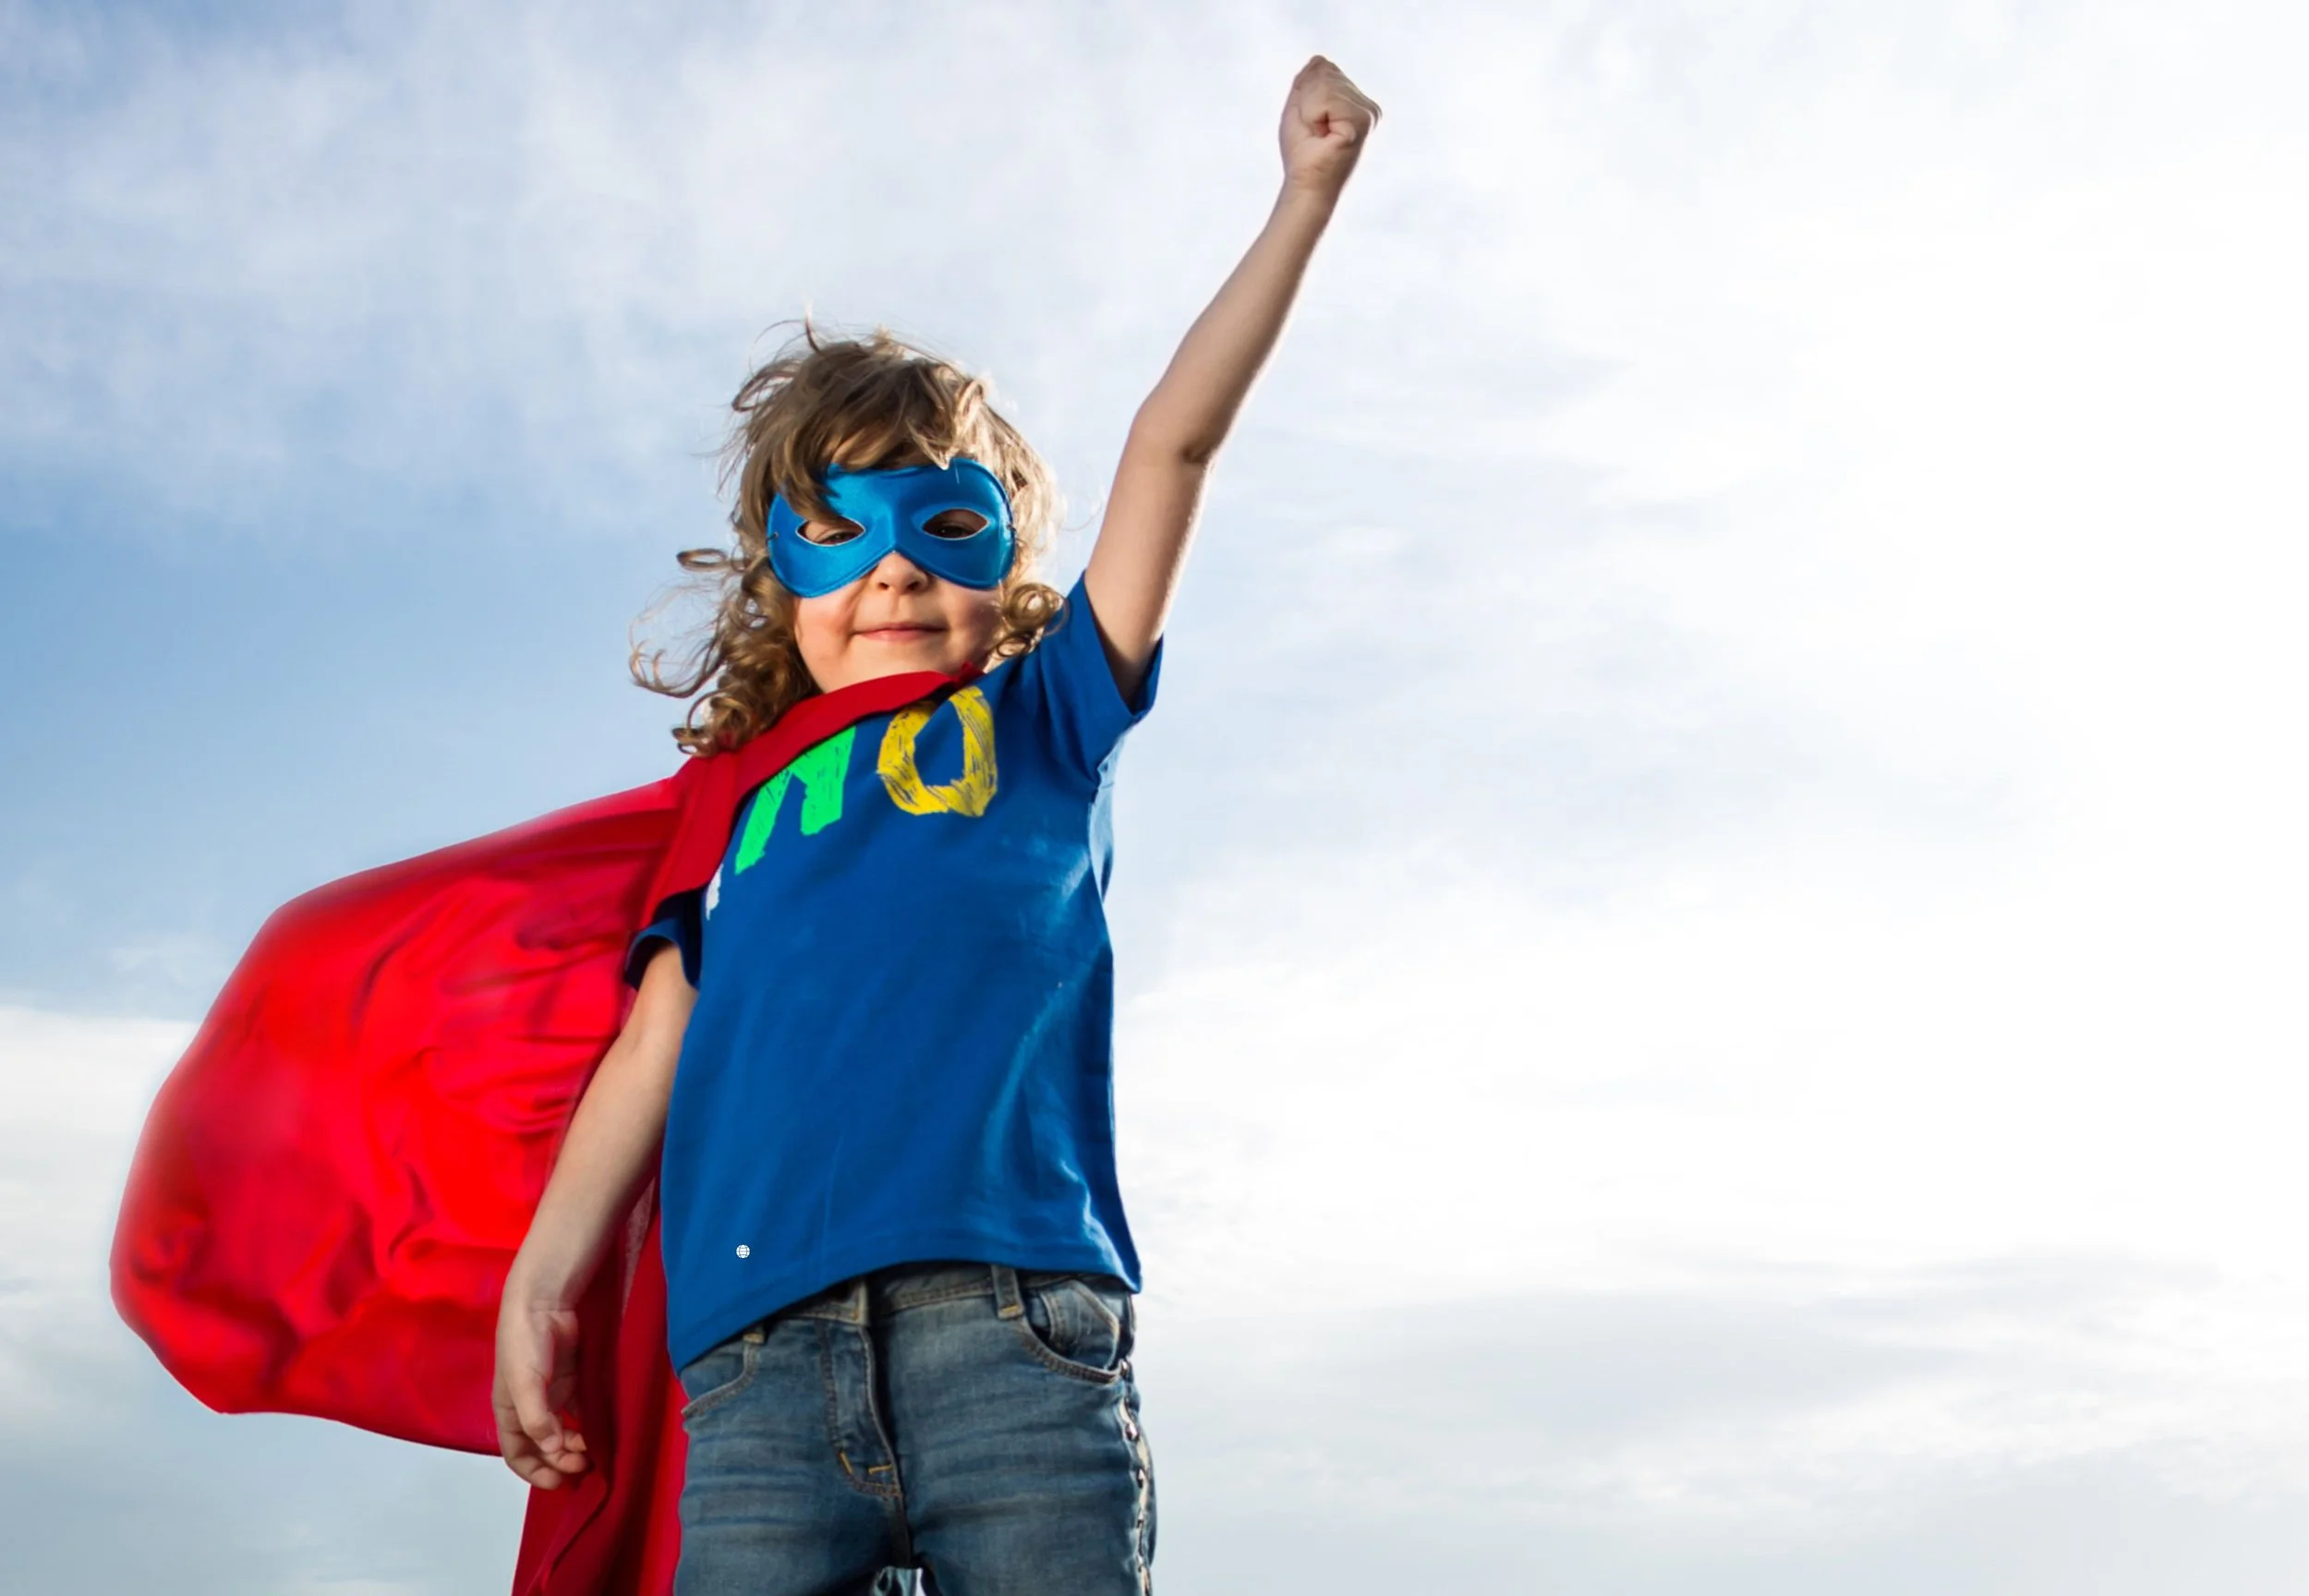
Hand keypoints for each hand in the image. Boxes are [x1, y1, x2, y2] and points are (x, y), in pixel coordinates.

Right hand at [493, 1292, 589, 1488]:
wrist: (542, 1303)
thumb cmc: (524, 1345)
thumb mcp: (524, 1385)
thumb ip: (536, 1419)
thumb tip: (552, 1450)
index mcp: (510, 1413)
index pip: (517, 1455)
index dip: (535, 1473)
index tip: (558, 1483)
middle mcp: (529, 1409)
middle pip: (543, 1448)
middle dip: (561, 1462)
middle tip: (586, 1467)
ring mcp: (552, 1394)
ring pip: (563, 1432)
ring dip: (576, 1447)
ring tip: (595, 1453)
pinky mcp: (571, 1380)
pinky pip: (579, 1411)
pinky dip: (588, 1425)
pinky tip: (601, 1432)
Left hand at [1278, 56, 1379, 199]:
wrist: (1307, 187)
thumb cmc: (1303, 154)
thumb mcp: (1299, 108)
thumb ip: (1308, 81)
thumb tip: (1319, 59)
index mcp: (1355, 100)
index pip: (1323, 66)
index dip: (1305, 93)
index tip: (1311, 123)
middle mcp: (1367, 105)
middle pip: (1324, 72)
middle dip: (1306, 101)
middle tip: (1314, 133)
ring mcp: (1368, 112)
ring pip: (1325, 84)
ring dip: (1309, 112)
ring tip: (1319, 136)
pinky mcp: (1363, 120)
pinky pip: (1326, 98)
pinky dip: (1313, 116)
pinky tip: (1324, 137)